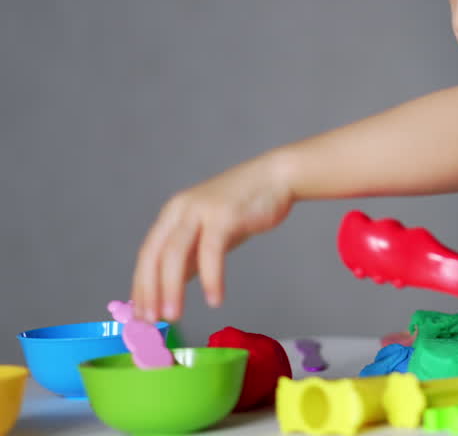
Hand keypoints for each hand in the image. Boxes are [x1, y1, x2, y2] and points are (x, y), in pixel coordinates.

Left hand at [131, 151, 294, 322]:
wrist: (277, 177)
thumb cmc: (245, 205)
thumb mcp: (210, 231)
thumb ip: (190, 255)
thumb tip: (170, 286)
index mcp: (173, 214)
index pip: (148, 254)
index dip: (141, 285)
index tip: (141, 313)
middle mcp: (181, 210)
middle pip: (155, 255)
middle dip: (150, 291)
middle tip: (150, 320)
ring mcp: (201, 211)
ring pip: (175, 254)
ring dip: (171, 288)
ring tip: (173, 315)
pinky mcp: (224, 216)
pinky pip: (211, 252)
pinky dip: (211, 278)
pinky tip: (214, 299)